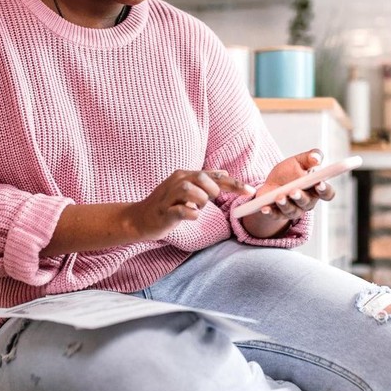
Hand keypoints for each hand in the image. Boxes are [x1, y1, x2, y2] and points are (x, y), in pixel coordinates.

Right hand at [125, 169, 253, 240]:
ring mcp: (169, 197)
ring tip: (196, 208)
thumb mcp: (186, 189)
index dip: (233, 183)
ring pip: (191, 192)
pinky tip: (191, 216)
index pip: (213, 176)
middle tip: (208, 201)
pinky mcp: (164, 212)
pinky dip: (190, 214)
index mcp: (184, 175)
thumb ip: (205, 181)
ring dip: (200, 202)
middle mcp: (177, 181)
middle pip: (202, 178)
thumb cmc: (166, 204)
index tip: (250, 191)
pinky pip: (181, 211)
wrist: (140, 218)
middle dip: (212, 191)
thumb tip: (224, 172)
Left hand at [241, 149, 336, 236]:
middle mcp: (307, 202)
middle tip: (294, 191)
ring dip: (285, 204)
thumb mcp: (300, 161)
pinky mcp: (279, 214)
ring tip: (279, 197)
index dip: (325, 190)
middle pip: (307, 203)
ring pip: (292, 210)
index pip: (327, 193)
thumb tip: (316, 158)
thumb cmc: (290, 172)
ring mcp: (293, 210)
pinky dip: (270, 212)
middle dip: (300, 197)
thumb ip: (311, 156)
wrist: (272, 183)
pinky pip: (276, 215)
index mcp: (316, 189)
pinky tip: (265, 208)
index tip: (320, 183)